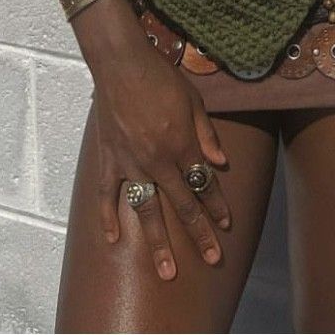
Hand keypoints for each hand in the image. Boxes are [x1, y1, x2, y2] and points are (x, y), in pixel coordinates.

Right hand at [93, 52, 231, 280]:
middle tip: (212, 259)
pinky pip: (108, 195)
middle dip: (200, 234)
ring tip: (167, 271)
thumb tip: (221, 162)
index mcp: (181, 145)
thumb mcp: (193, 100)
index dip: (217, 204)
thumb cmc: (160, 77)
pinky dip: (109, 218)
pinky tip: (114, 240)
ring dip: (158, 243)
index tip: (226, 224)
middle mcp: (159, 161)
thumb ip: (206, 134)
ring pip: (148, 211)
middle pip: (183, 204)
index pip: (204, 183)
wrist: (121, 64)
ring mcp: (131, 164)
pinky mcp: (109, 160)